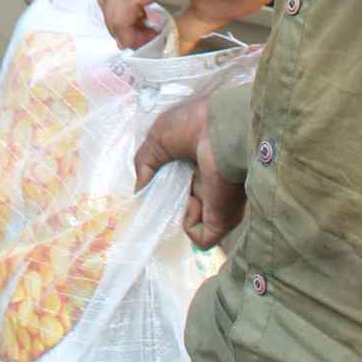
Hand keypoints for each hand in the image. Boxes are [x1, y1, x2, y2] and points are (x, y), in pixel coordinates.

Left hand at [101, 0, 285, 51]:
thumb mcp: (209, 11)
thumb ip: (186, 29)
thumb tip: (174, 51)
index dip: (122, 21)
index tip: (141, 43)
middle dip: (115, 25)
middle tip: (139, 45)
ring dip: (120, 26)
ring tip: (143, 43)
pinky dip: (129, 20)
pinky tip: (150, 34)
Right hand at [134, 95, 245, 248]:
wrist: (222, 126)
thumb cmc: (192, 124)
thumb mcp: (157, 138)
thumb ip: (145, 164)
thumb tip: (139, 191)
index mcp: (200, 163)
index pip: (184, 185)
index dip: (168, 189)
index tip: (153, 189)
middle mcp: (210, 184)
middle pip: (188, 207)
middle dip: (171, 208)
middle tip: (160, 198)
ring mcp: (217, 203)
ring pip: (195, 225)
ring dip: (179, 215)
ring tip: (178, 195)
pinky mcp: (223, 217)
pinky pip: (202, 237)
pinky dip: (189, 225)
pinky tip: (190, 202)